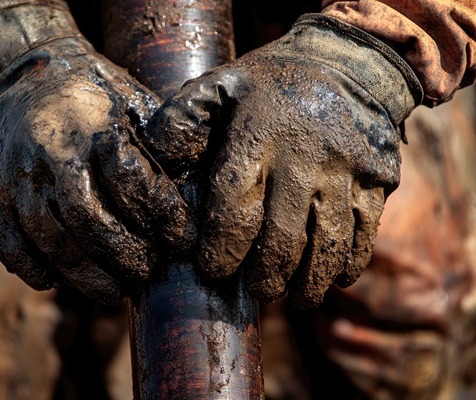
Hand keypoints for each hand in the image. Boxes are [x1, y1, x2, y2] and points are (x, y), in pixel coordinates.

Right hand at [0, 0, 193, 302]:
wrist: (27, 79)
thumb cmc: (96, 99)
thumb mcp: (134, 102)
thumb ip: (161, 144)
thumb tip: (195, 198)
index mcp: (92, 122)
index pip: (129, 179)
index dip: (160, 215)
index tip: (182, 240)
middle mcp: (49, 148)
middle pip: (85, 216)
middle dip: (122, 254)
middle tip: (146, 273)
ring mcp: (15, 171)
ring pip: (47, 236)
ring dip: (83, 274)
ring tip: (114, 291)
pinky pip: (6, 239)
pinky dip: (32, 267)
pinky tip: (57, 281)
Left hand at [145, 15, 421, 306]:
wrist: (348, 60)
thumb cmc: (271, 83)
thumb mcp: (220, 85)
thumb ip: (183, 121)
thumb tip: (155, 160)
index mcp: (256, 134)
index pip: (234, 204)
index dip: (222, 247)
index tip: (214, 270)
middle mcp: (302, 154)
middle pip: (282, 234)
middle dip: (267, 275)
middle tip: (259, 293)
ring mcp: (345, 167)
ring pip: (327, 241)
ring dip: (311, 280)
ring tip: (298, 299)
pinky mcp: (378, 176)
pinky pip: (365, 229)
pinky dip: (351, 261)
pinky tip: (337, 278)